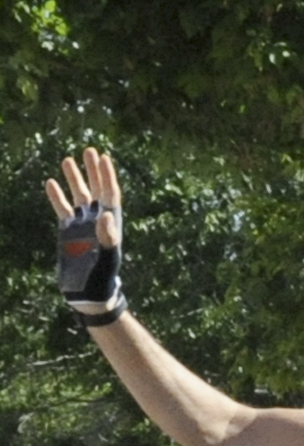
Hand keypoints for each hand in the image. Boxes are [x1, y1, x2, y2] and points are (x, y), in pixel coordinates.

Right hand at [45, 148, 125, 324]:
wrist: (88, 294)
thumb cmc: (102, 279)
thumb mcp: (106, 258)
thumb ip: (107, 238)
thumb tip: (106, 215)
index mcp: (111, 224)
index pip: (110, 194)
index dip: (107, 176)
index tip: (103, 157)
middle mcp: (97, 221)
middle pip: (96, 190)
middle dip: (93, 171)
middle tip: (89, 150)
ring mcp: (82, 226)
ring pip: (78, 196)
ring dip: (75, 179)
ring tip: (67, 159)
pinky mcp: (68, 232)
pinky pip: (62, 210)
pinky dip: (57, 197)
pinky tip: (51, 183)